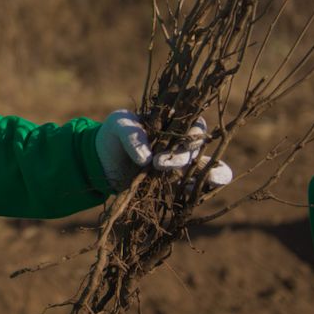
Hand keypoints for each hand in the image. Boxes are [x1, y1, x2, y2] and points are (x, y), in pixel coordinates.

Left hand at [95, 109, 231, 190]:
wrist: (104, 162)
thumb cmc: (114, 136)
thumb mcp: (117, 125)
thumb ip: (131, 135)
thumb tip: (147, 158)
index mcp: (172, 122)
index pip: (194, 122)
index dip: (191, 132)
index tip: (171, 143)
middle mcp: (181, 141)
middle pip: (197, 146)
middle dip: (182, 156)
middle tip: (158, 163)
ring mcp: (182, 162)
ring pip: (208, 165)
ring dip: (209, 174)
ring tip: (198, 182)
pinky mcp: (178, 181)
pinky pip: (200, 185)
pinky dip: (202, 188)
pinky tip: (189, 192)